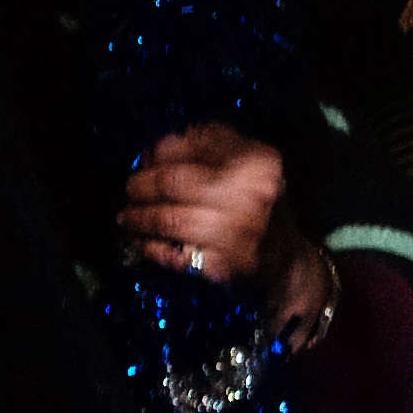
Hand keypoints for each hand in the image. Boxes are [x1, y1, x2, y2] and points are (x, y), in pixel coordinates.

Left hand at [116, 123, 291, 285]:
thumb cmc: (260, 205)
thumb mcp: (249, 166)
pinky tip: (142, 241)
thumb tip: (159, 145)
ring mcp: (235, 234)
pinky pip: (171, 254)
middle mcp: (249, 196)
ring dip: (138, 218)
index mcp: (257, 163)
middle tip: (130, 189)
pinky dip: (150, 247)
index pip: (195, 145)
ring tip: (127, 217)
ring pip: (167, 220)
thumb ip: (211, 145)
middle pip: (173, 182)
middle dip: (141, 185)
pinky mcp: (221, 267)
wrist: (284, 261)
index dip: (162, 150)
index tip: (146, 157)